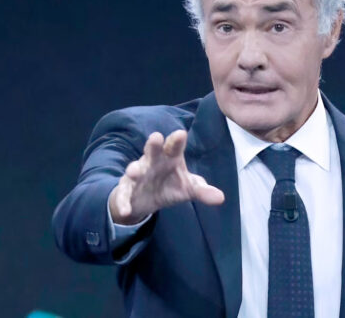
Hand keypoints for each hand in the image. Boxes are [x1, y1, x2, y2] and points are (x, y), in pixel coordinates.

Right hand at [109, 130, 224, 224]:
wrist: (146, 199)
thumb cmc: (170, 185)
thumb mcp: (188, 188)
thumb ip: (203, 190)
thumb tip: (221, 198)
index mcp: (170, 158)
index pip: (174, 147)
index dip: (177, 140)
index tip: (180, 134)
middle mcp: (153, 161)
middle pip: (153, 150)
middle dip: (154, 145)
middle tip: (156, 137)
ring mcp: (138, 174)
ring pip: (135, 169)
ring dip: (134, 170)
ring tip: (133, 172)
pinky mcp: (126, 189)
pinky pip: (123, 194)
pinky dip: (123, 201)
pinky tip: (125, 209)